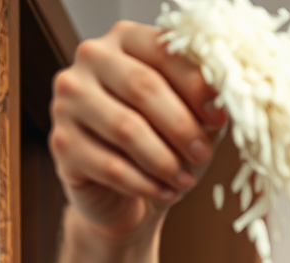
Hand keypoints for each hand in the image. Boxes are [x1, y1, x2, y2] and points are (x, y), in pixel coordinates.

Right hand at [49, 21, 227, 236]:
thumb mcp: (192, 120)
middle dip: (181, 127)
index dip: (195, 86)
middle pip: (143, 88)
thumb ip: (204, 104)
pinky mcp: (62, 142)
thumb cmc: (164, 146)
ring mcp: (69, 99)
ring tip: (186, 181)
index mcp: (126, 40)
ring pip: (125, 128)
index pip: (163, 51)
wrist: (127, 195)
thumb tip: (227, 100)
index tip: (221, 118)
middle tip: (204, 156)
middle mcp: (91, 59)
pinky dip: (145, 185)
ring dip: (164, 161)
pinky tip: (165, 194)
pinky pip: (110, 166)